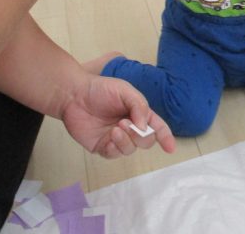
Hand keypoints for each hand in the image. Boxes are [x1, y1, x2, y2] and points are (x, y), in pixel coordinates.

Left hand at [60, 74, 175, 157]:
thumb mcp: (125, 90)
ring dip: (126, 141)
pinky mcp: (101, 146)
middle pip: (146, 141)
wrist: (73, 95)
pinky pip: (113, 154)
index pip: (157, 126)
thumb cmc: (100, 89)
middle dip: (140, 135)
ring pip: (130, 150)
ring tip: (115, 129)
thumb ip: (140, 106)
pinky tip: (109, 137)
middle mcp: (130, 127)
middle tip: (125, 123)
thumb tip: (145, 128)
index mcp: (139, 113)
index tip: (170, 148)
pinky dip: (114, 148)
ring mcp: (115, 138)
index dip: (165, 137)